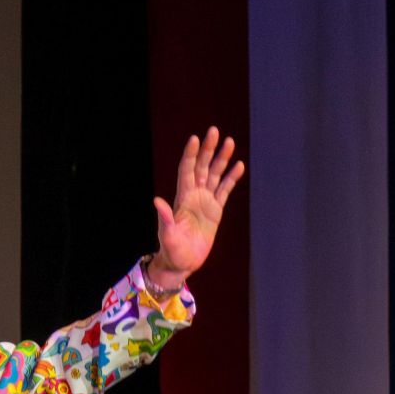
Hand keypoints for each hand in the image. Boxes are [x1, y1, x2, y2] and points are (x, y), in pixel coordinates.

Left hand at [149, 126, 243, 287]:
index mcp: (182, 198)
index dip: (191, 155)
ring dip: (222, 159)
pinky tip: (238, 165)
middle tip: (215, 131)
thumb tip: (157, 201)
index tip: (195, 138)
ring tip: (230, 142)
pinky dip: (231, 178)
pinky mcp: (215, 210)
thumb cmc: (172, 250)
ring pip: (215, 175)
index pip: (187, 171)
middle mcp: (194, 196)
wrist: (182, 263)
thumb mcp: (168, 235)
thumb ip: (165, 218)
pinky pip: (225, 190)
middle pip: (202, 167)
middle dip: (208, 149)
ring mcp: (205, 201)